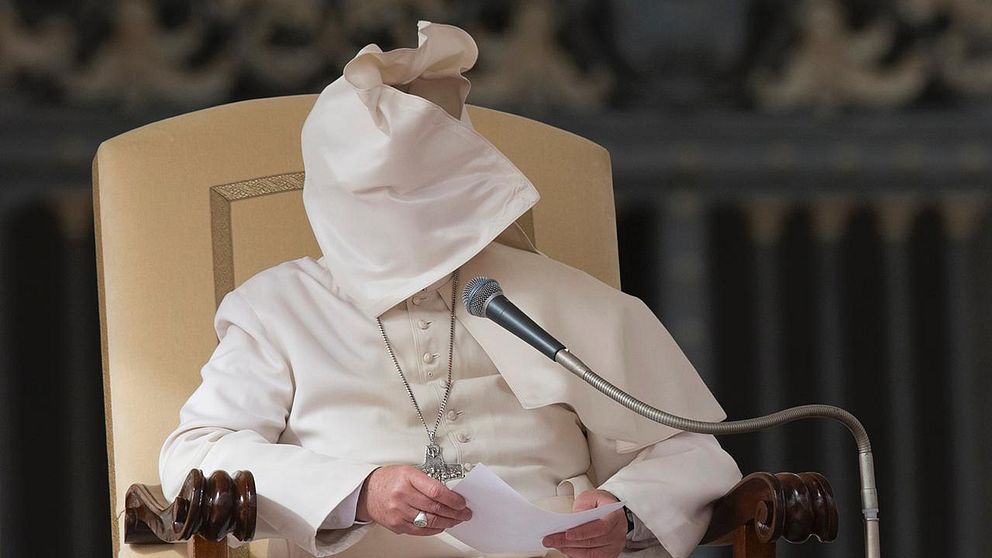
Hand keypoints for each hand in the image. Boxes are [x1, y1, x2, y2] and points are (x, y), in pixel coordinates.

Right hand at [355, 465, 471, 534]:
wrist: (367, 492)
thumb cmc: (389, 479)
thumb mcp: (409, 471)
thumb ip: (427, 482)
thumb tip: (450, 494)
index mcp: (407, 478)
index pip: (436, 491)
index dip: (453, 499)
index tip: (462, 502)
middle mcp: (402, 495)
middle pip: (435, 508)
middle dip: (454, 513)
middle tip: (464, 513)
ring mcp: (398, 511)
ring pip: (429, 521)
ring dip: (447, 522)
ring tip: (455, 520)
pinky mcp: (396, 525)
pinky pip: (420, 530)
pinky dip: (433, 529)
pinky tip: (441, 526)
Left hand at [542, 489, 625, 557]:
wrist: (610, 510)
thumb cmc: (599, 503)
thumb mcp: (590, 497)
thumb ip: (583, 506)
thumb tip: (572, 520)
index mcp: (615, 516)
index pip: (600, 527)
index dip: (583, 532)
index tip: (567, 534)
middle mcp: (617, 533)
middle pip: (592, 541)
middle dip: (569, 542)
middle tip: (551, 539)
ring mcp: (614, 546)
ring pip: (590, 553)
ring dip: (570, 549)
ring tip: (554, 544)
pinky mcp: (608, 554)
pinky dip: (576, 554)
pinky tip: (565, 549)